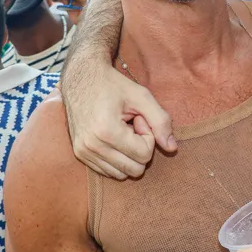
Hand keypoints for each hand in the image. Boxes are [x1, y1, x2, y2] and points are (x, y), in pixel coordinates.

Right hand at [61, 67, 176, 179]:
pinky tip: (113, 137)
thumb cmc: (114, 85)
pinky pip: (108, 171)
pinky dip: (117, 158)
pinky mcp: (80, 154)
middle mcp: (92, 146)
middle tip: (133, 126)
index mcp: (107, 131)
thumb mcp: (142, 97)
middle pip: (134, 169)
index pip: (144, 155)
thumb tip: (172, 148)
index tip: (139, 118)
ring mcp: (83, 152)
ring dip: (128, 154)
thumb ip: (161, 121)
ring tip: (122, 131)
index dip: (148, 136)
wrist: (82, 77)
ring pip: (122, 174)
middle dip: (140, 148)